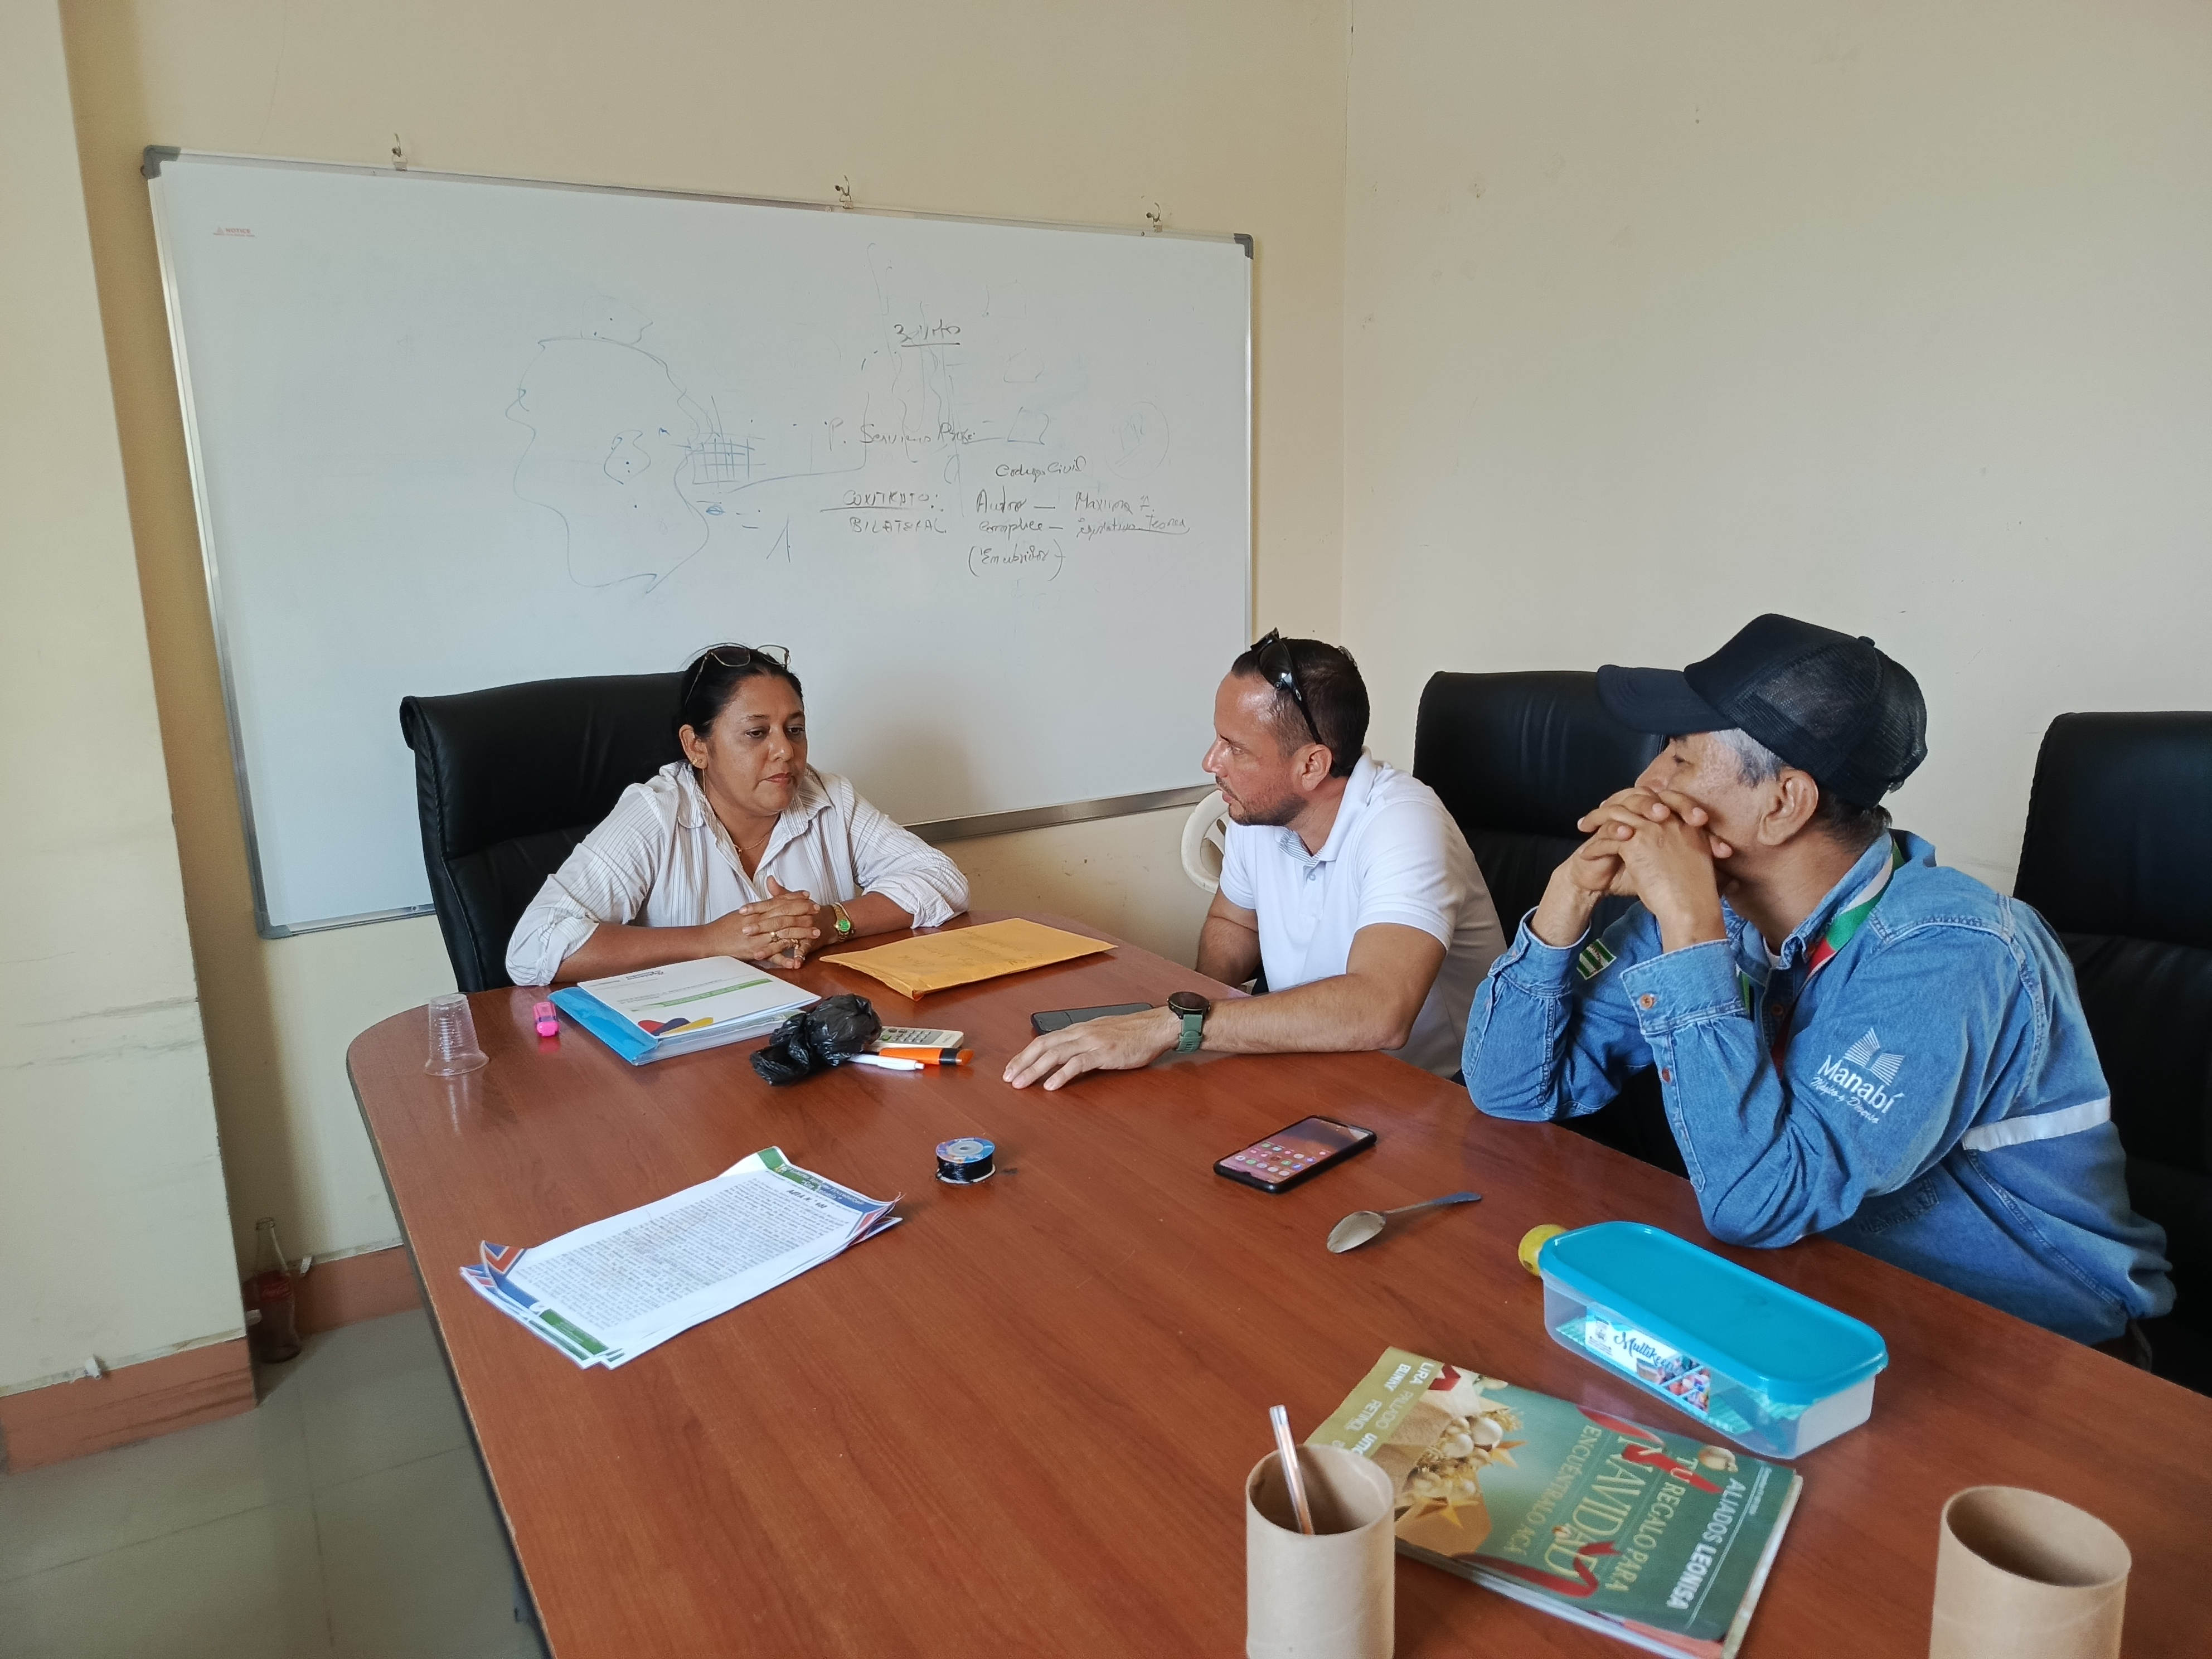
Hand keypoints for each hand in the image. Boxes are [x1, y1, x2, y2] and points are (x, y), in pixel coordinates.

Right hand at [715, 876, 821, 966]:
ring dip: (800, 933)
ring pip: (783, 933)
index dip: (794, 898)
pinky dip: (786, 958)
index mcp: (755, 911)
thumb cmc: (724, 928)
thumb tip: (768, 902)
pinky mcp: (755, 952)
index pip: (778, 902)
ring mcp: (757, 937)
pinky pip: (773, 956)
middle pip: (784, 914)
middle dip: (803, 912)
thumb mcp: (742, 914)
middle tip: (818, 910)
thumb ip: (757, 908)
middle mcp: (758, 922)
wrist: (709, 940)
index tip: (808, 895)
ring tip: (815, 932)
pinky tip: (798, 960)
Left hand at [1003, 1008, 1181, 1091]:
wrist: (1156, 1027)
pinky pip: (1077, 1063)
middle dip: (1023, 1062)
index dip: (1025, 1054)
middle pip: (1044, 1046)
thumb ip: (1084, 1044)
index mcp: (1079, 1029)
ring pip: (1055, 1054)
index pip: (1044, 1040)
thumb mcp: (1102, 1035)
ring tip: (1021, 1083)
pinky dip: (1061, 1074)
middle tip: (1008, 1078)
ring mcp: (1092, 1041)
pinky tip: (1050, 1085)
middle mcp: (1081, 1033)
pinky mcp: (1104, 1052)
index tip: (1012, 1068)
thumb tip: (1067, 1057)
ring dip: (1034, 1070)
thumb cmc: (1133, 1033)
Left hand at [1577, 788, 1727, 949]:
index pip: (1661, 799)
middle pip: (1636, 799)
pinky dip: (1594, 846)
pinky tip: (1585, 855)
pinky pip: (1607, 836)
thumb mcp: (1695, 861)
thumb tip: (1665, 847)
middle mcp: (1671, 819)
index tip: (1624, 806)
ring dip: (1597, 818)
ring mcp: (1653, 828)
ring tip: (1584, 826)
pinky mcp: (1636, 843)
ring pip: (1617, 813)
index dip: (1640, 800)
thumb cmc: (1694, 894)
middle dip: (1615, 802)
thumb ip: (1681, 846)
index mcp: (1688, 823)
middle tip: (1600, 809)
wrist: (1692, 907)